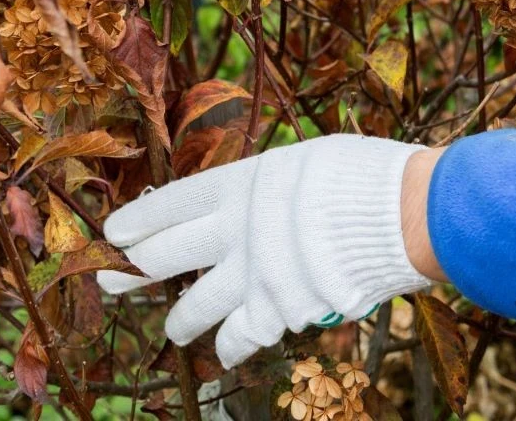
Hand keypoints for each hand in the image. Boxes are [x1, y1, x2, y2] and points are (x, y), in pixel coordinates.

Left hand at [98, 135, 431, 367]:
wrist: (406, 211)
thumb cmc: (360, 175)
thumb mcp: (302, 162)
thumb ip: (264, 188)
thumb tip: (246, 205)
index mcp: (239, 185)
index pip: (171, 204)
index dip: (139, 220)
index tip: (114, 233)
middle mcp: (235, 231)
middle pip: (168, 256)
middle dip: (132, 272)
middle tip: (108, 282)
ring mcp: (255, 275)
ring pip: (197, 306)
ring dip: (180, 321)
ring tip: (172, 331)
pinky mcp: (281, 310)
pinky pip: (243, 336)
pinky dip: (232, 345)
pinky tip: (224, 352)